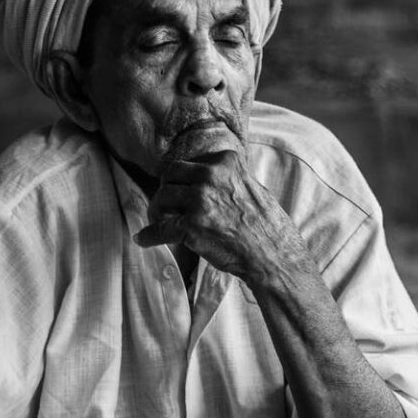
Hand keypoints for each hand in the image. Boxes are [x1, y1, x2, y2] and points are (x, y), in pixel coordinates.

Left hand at [135, 149, 312, 281]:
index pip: (192, 162)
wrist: (274, 256)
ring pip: (162, 197)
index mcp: (226, 163)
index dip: (184, 177)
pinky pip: (159, 229)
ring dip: (157, 209)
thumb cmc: (268, 226)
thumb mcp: (253, 187)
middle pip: (171, 174)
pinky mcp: (190, 227)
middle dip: (167, 187)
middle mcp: (210, 177)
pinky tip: (143, 239)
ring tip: (158, 219)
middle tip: (166, 202)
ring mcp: (199, 201)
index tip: (182, 187)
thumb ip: (230, 178)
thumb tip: (212, 178)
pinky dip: (149, 236)